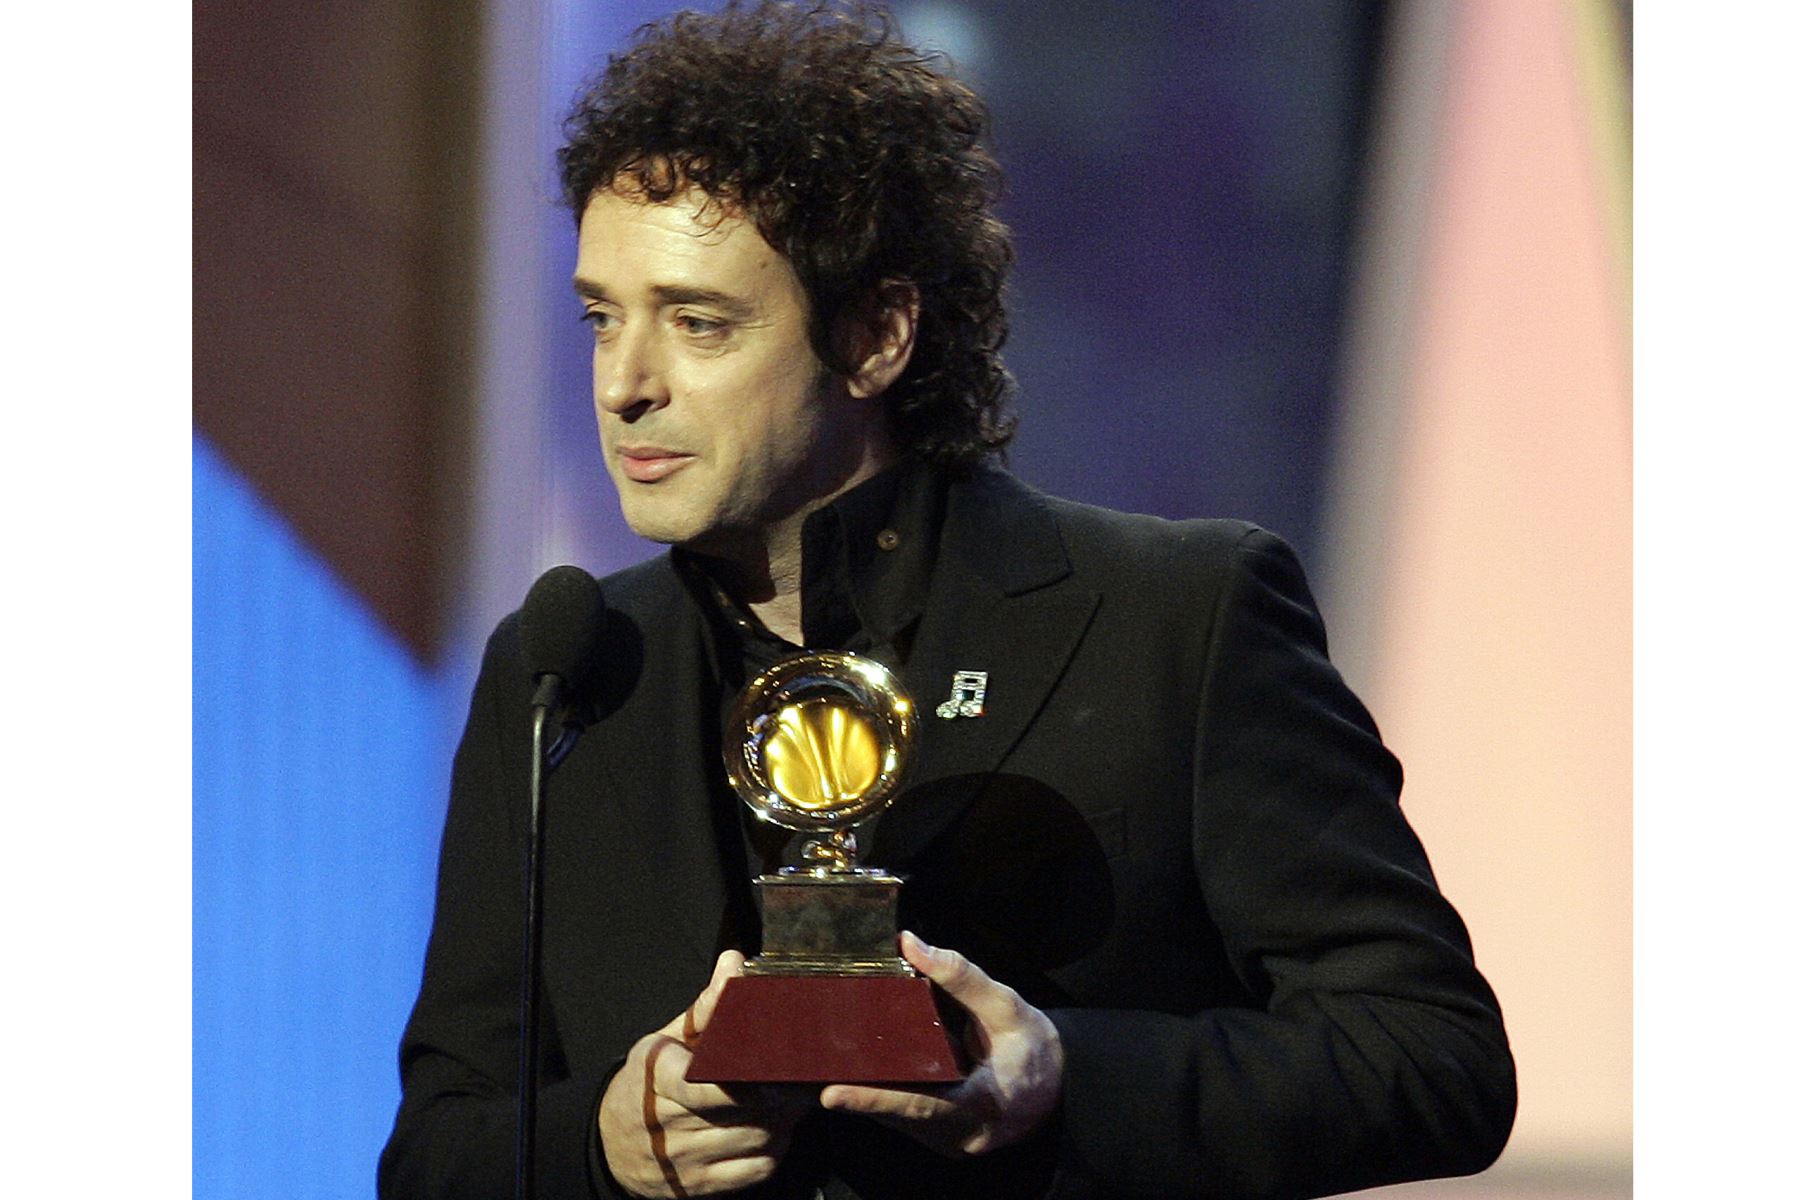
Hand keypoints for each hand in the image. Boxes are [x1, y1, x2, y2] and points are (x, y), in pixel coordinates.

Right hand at [598, 951, 813, 1196]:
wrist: (611, 1142)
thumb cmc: (647, 1081)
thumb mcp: (666, 1040)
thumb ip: (705, 1007)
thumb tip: (733, 961)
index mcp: (656, 1078)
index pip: (700, 1085)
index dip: (744, 1083)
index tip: (775, 1069)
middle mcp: (666, 1122)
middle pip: (740, 1113)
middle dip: (779, 1096)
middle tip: (803, 1078)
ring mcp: (683, 1159)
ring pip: (753, 1141)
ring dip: (783, 1121)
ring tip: (795, 1101)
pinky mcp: (698, 1186)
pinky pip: (752, 1171)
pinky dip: (774, 1151)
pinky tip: (778, 1133)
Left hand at [818, 932, 1063, 1156]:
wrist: (1062, 1087)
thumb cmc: (1035, 1046)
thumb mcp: (1007, 1005)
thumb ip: (961, 976)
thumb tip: (912, 944)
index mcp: (983, 1104)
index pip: (921, 1106)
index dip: (876, 1101)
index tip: (834, 1094)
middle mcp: (962, 1134)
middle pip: (898, 1118)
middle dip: (857, 1097)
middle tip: (812, 1075)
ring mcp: (951, 1143)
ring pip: (898, 1123)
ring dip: (866, 1098)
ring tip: (824, 1072)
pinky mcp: (943, 1139)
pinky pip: (906, 1120)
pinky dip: (882, 1099)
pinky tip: (857, 1076)